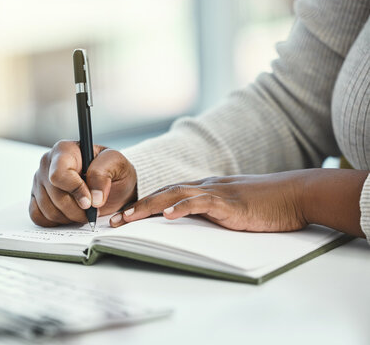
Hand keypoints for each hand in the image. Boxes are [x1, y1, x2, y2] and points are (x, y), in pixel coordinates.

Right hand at [29, 140, 136, 226]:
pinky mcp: (36, 197)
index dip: (75, 191)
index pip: (59, 174)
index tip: (91, 201)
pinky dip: (56, 221)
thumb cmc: (112, 170)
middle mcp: (47, 163)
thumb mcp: (116, 164)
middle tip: (93, 209)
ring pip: (48, 209)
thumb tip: (94, 198)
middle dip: (77, 209)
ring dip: (70, 217)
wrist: (112, 182)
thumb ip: (103, 175)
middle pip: (55, 196)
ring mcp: (39, 181)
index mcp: (64, 150)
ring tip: (84, 211)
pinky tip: (70, 215)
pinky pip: (38, 216)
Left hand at [110, 171, 308, 231]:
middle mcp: (205, 186)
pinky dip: (182, 208)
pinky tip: (167, 216)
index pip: (167, 194)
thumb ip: (210, 212)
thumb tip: (189, 222)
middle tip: (115, 221)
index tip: (124, 217)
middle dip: (136, 207)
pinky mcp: (229, 202)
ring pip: (174, 195)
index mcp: (204, 188)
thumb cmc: (265, 204)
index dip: (143, 204)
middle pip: (163, 193)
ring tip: (129, 218)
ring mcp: (216, 192)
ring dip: (148, 206)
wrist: (294, 194)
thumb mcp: (230, 208)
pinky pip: (200, 203)